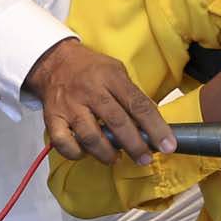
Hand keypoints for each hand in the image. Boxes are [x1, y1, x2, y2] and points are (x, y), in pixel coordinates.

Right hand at [25, 38, 176, 165]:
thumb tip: (153, 125)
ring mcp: (70, 105)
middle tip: (145, 158)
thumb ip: (131, 95)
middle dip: (135, 145)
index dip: (156, 127)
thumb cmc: (91, 69)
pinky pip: (64, 143)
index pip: (138, 104)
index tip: (168, 145)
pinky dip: (76, 153)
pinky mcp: (52, 118)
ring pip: (91, 136)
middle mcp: (90, 91)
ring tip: (116, 158)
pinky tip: (86, 153)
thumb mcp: (116, 70)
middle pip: (117, 122)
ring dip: (107, 153)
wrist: (54, 61)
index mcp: (111, 77)